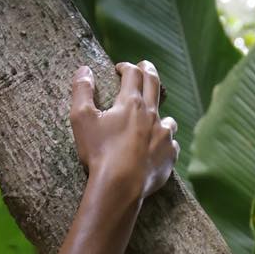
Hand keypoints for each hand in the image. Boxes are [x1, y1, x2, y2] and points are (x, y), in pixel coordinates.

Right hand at [69, 59, 177, 203]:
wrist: (120, 186)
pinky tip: (159, 148)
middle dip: (148, 72)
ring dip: (160, 113)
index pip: (132, 74)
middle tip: (144, 67)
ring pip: (169, 118)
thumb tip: (83, 70)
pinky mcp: (169, 156)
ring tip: (154, 118)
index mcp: (131, 103)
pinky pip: (172, 145)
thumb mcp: (82, 119)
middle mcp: (152, 115)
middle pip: (154, 85)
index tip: (120, 68)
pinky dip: (165, 143)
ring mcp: (164, 136)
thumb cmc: (100, 152)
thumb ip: (82, 91)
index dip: (126, 67)